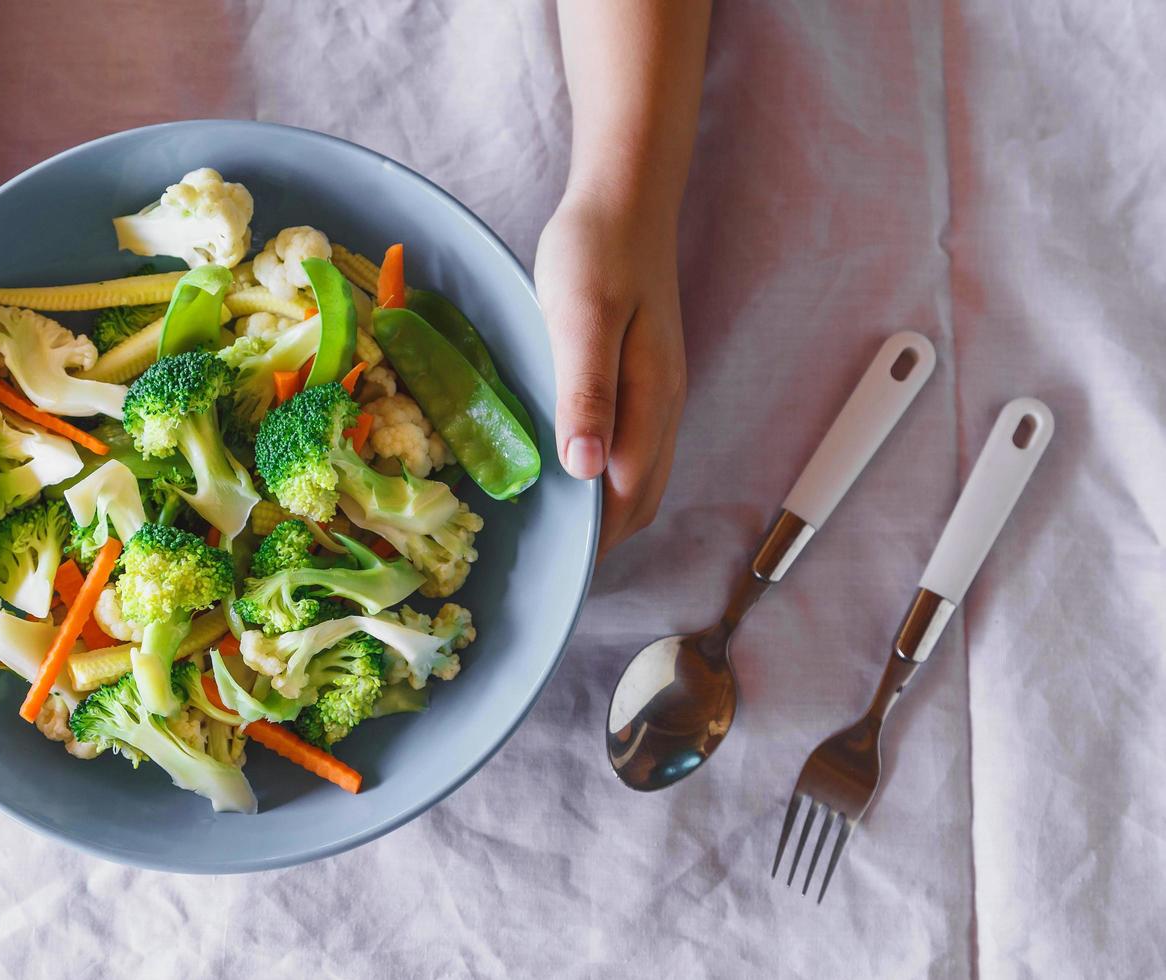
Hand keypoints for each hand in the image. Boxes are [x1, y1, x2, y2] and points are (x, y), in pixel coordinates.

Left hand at [535, 182, 685, 559]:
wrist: (624, 197)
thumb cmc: (597, 251)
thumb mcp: (581, 318)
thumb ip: (587, 392)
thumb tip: (587, 470)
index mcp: (651, 401)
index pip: (628, 497)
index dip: (596, 541)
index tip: (557, 573)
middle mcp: (664, 407)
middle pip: (643, 498)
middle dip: (605, 539)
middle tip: (553, 565)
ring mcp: (658, 393)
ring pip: (643, 475)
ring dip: (609, 511)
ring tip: (560, 533)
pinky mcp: (644, 377)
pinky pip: (635, 447)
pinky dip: (609, 477)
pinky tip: (574, 473)